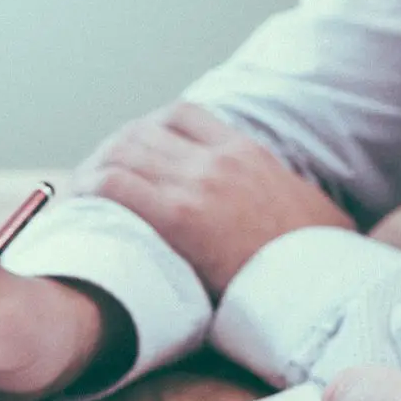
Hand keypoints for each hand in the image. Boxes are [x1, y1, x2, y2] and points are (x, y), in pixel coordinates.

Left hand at [85, 102, 352, 297]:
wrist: (322, 285)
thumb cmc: (319, 263)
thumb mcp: (309, 210)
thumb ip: (280, 196)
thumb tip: (284, 211)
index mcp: (247, 152)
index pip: (182, 115)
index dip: (146, 129)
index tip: (132, 151)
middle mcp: (218, 159)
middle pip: (142, 131)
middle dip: (111, 151)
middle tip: (92, 176)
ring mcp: (197, 184)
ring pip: (122, 152)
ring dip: (93, 168)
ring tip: (78, 193)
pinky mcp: (178, 217)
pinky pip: (114, 186)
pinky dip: (88, 190)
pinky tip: (78, 205)